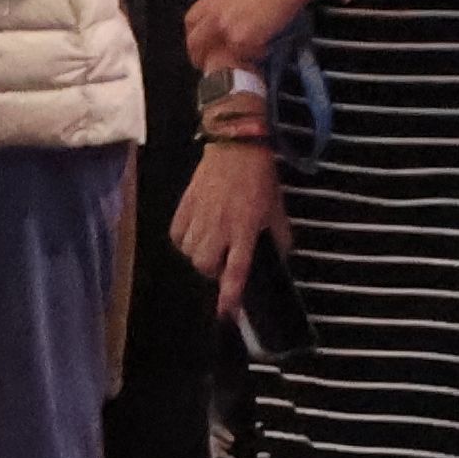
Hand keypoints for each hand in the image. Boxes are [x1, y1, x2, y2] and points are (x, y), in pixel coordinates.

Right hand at [171, 135, 283, 307]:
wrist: (236, 144)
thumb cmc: (260, 177)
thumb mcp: (276, 209)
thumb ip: (279, 237)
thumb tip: (281, 256)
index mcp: (244, 230)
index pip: (236, 270)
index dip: (230, 294)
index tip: (225, 313)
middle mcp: (219, 227)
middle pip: (205, 266)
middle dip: (213, 271)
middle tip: (223, 260)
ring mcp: (199, 216)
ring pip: (189, 252)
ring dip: (200, 255)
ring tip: (210, 243)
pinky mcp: (185, 205)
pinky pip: (177, 235)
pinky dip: (184, 240)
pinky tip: (195, 233)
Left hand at [181, 0, 315, 74]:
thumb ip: (228, 9)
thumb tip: (232, 25)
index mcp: (213, 2)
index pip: (190, 22)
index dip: (192, 36)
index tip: (197, 46)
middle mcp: (216, 16)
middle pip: (195, 43)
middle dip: (199, 58)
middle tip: (208, 66)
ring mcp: (227, 30)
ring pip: (219, 56)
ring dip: (229, 62)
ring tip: (242, 64)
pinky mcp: (243, 41)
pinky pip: (244, 58)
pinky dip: (254, 57)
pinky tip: (265, 51)